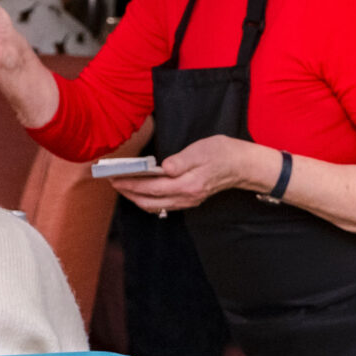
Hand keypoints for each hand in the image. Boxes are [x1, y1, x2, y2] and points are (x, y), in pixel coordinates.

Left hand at [111, 136, 274, 214]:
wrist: (243, 165)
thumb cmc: (223, 153)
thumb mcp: (202, 150)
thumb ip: (180, 160)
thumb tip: (162, 168)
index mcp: (188, 184)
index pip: (152, 188)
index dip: (131, 184)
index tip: (115, 178)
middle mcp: (187, 197)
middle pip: (149, 201)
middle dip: (128, 193)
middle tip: (112, 181)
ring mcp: (188, 201)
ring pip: (155, 206)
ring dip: (136, 197)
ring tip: (122, 186)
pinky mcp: (190, 199)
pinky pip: (163, 204)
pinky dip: (148, 199)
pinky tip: (140, 190)